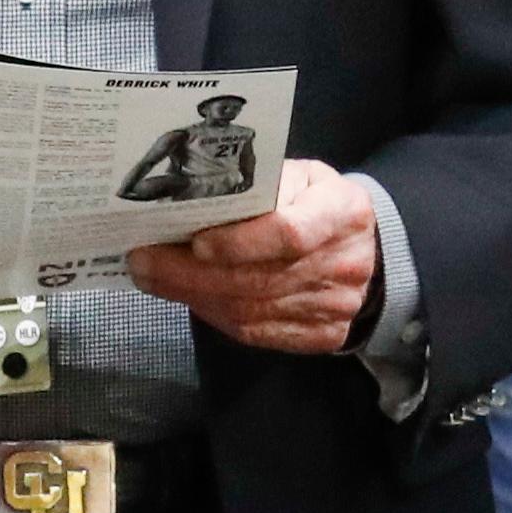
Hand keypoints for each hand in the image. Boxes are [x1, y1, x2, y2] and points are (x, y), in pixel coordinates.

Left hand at [125, 160, 378, 354]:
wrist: (368, 250)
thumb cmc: (317, 202)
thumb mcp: (301, 177)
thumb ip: (261, 187)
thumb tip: (190, 199)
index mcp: (343, 212)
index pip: (290, 233)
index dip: (241, 242)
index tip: (196, 241)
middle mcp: (344, 264)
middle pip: (260, 279)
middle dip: (192, 273)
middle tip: (143, 261)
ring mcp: (336, 307)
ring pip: (253, 310)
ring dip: (193, 296)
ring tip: (152, 277)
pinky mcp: (322, 336)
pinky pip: (258, 332)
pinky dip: (215, 314)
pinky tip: (186, 296)